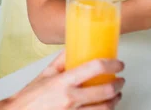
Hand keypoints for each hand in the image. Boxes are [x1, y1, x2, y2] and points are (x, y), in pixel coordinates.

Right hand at [7, 52, 124, 109]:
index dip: (111, 64)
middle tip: (120, 80)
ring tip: (116, 96)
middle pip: (105, 91)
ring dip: (114, 101)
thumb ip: (62, 60)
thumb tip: (73, 46)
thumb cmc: (30, 98)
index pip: (95, 68)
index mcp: (64, 82)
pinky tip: (104, 108)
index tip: (118, 64)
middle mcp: (70, 99)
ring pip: (104, 109)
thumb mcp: (46, 74)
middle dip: (118, 85)